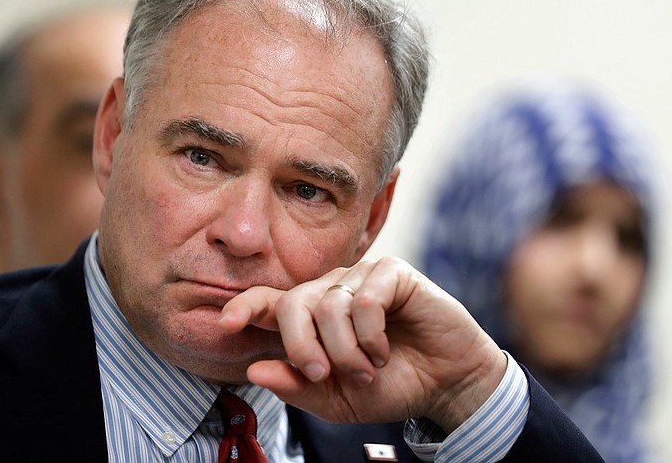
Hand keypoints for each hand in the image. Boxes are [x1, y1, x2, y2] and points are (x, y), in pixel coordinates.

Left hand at [218, 257, 505, 431]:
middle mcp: (332, 292)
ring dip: (347, 349)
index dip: (245, 306)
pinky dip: (372, 333)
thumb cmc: (391, 387)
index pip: (270, 302)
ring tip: (369, 368)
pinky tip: (385, 348)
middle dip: (301, 344)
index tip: (225, 322)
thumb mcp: (337, 400)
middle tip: (321, 373)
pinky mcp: (392, 273)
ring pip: (330, 305)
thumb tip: (254, 370)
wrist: (446, 384)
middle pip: (294, 302)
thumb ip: (297, 387)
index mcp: (312, 320)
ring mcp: (361, 278)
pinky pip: (365, 297)